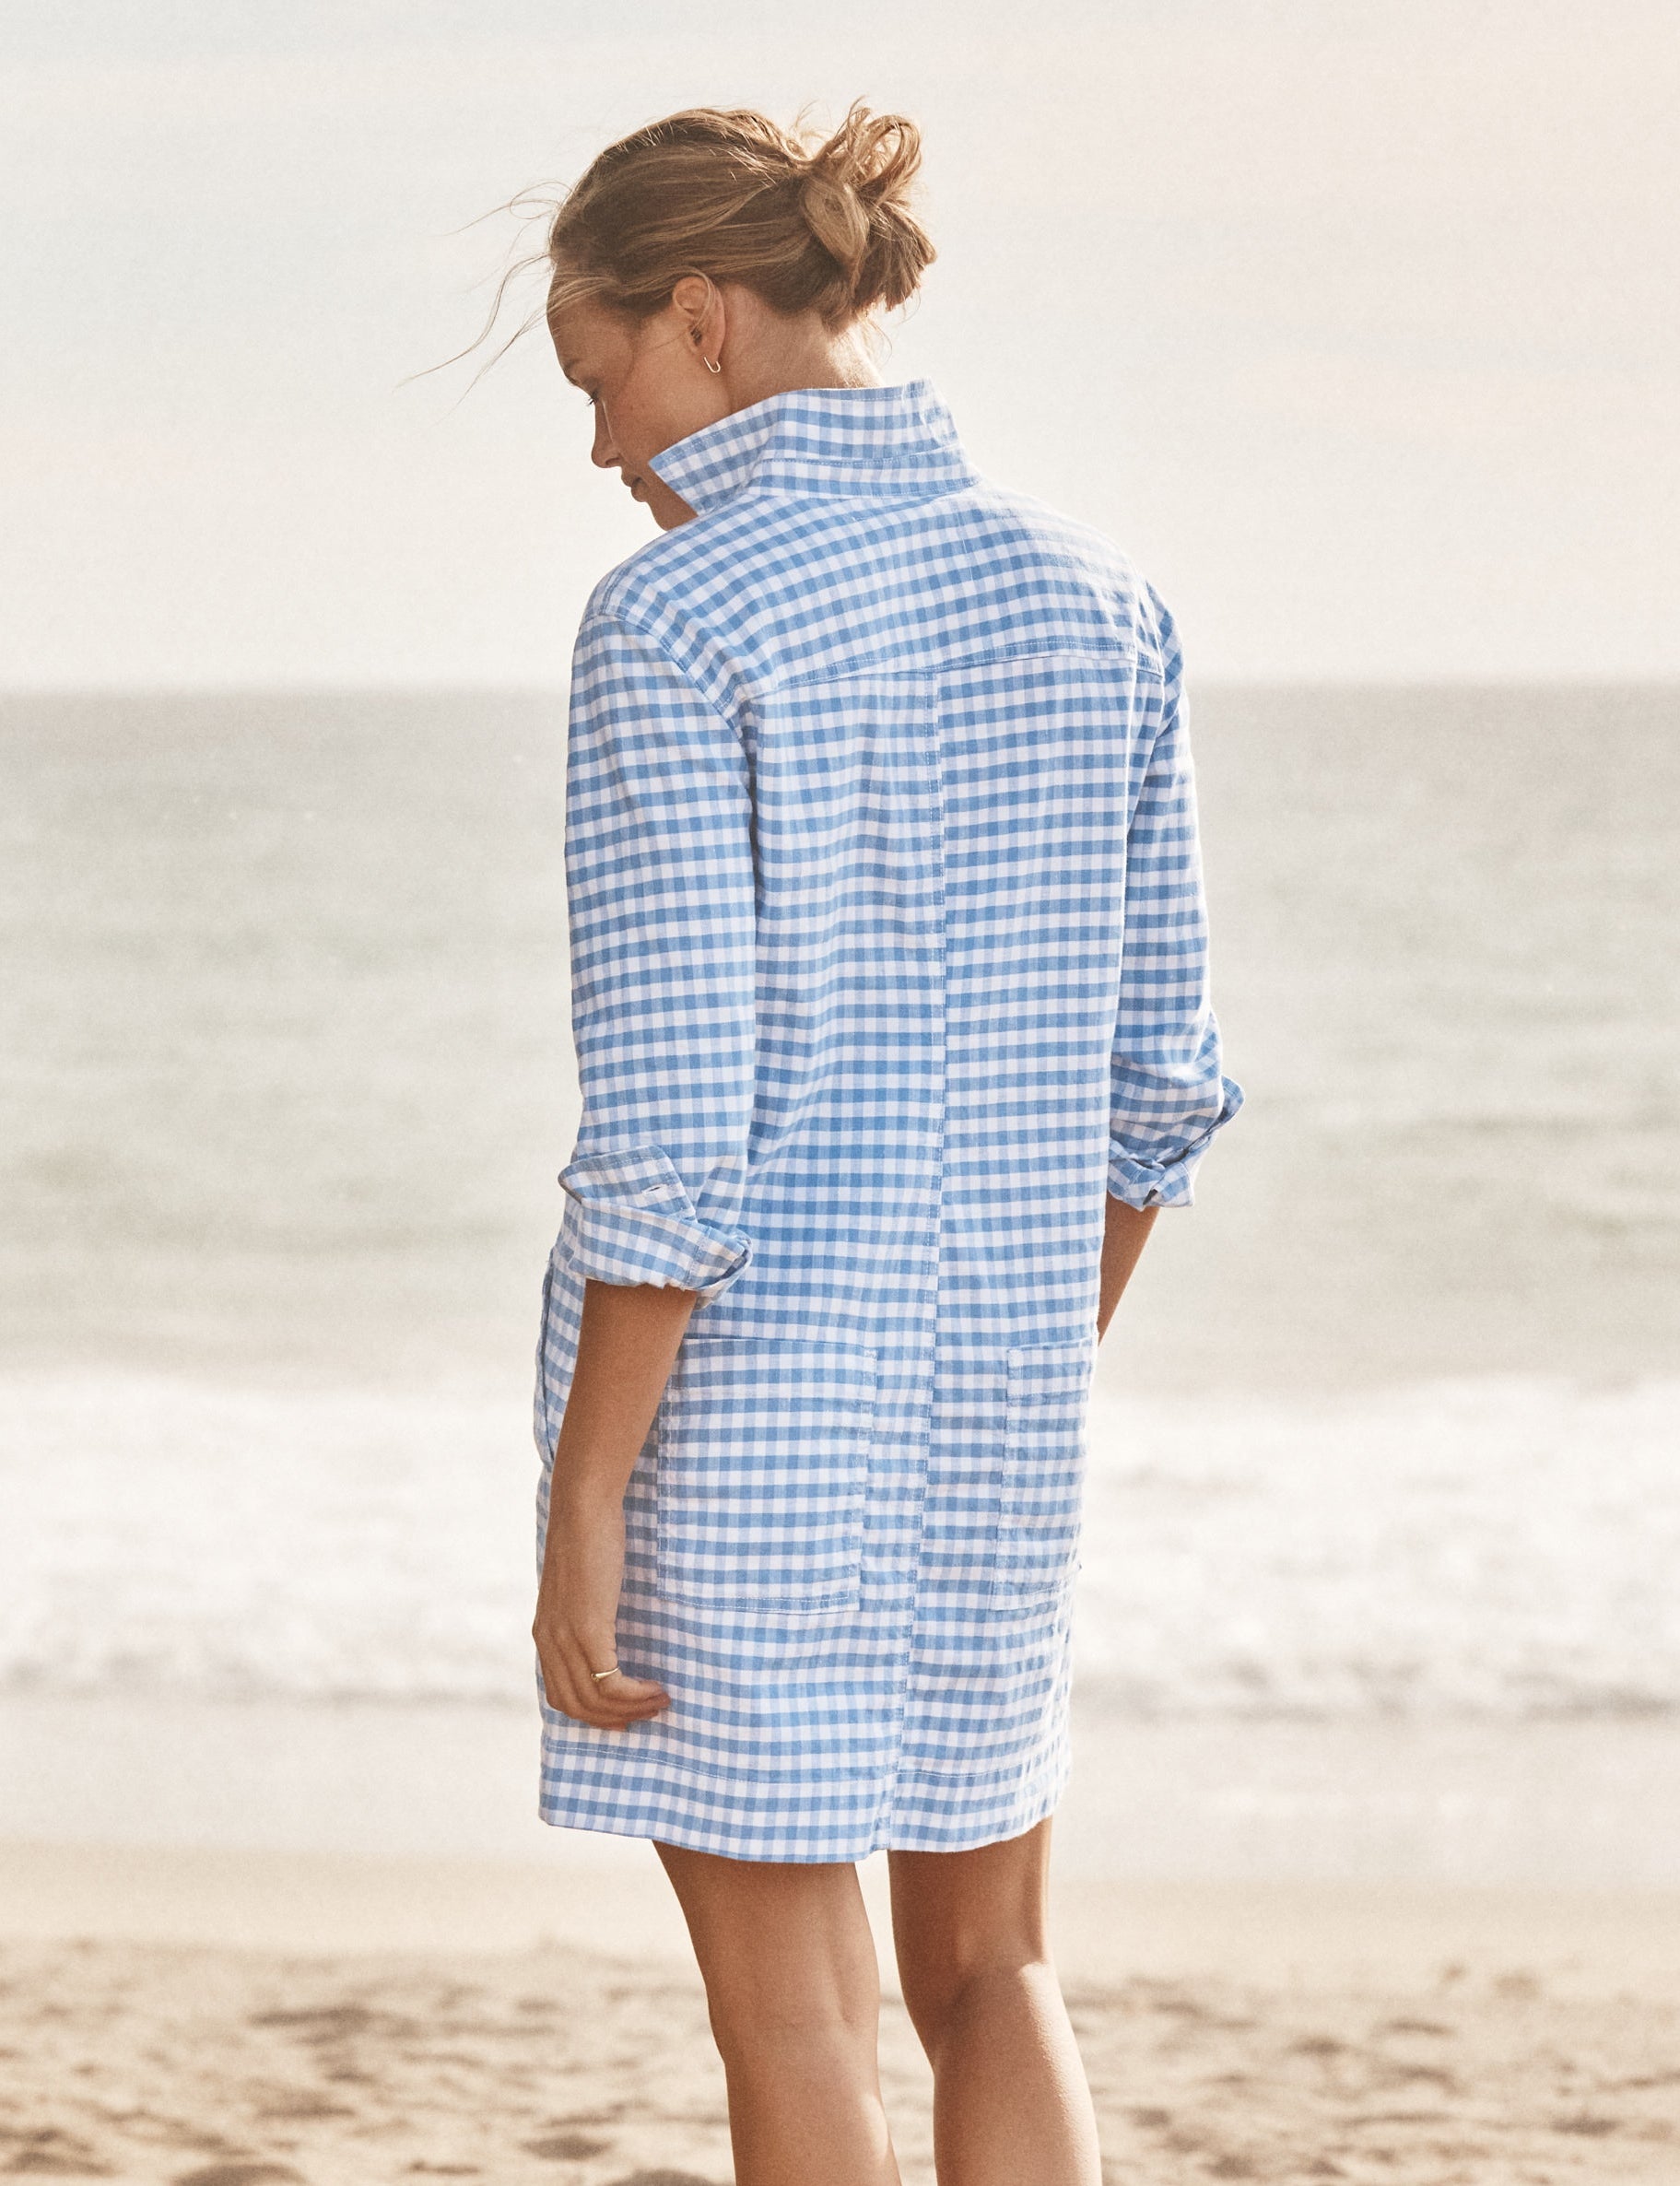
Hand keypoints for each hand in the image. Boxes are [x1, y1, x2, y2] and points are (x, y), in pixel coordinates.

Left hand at [533, 1479, 670, 1729]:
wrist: (583, 1507)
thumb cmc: (589, 1535)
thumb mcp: (580, 1582)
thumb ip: (583, 1608)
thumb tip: (606, 1624)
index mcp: (544, 1632)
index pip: (559, 1696)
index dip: (591, 1715)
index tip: (623, 1716)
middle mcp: (549, 1641)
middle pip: (575, 1707)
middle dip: (613, 1719)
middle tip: (648, 1714)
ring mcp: (566, 1637)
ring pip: (594, 1700)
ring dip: (630, 1709)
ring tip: (661, 1701)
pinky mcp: (588, 1629)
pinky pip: (609, 1682)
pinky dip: (634, 1694)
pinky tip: (655, 1688)